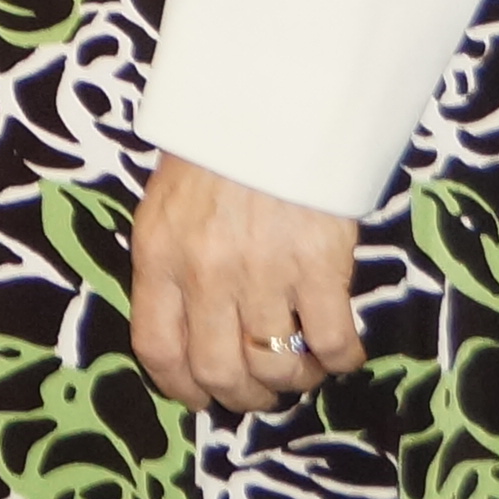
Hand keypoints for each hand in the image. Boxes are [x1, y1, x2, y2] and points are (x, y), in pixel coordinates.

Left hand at [130, 151, 360, 415]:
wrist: (270, 100)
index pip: (157, 349)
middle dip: (245, 395)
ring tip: (302, 367)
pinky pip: (332, 343)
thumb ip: (171, 266)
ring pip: (277, 367)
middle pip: (219, 372)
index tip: (204, 398)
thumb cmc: (218, 152)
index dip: (183, 389)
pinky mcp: (319, 265)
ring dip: (294, 380)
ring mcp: (263, 270)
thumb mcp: (168, 206)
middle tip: (263, 389)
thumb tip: (188, 334)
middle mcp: (205, 271)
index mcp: (158, 255)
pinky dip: (340, 360)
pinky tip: (340, 350)